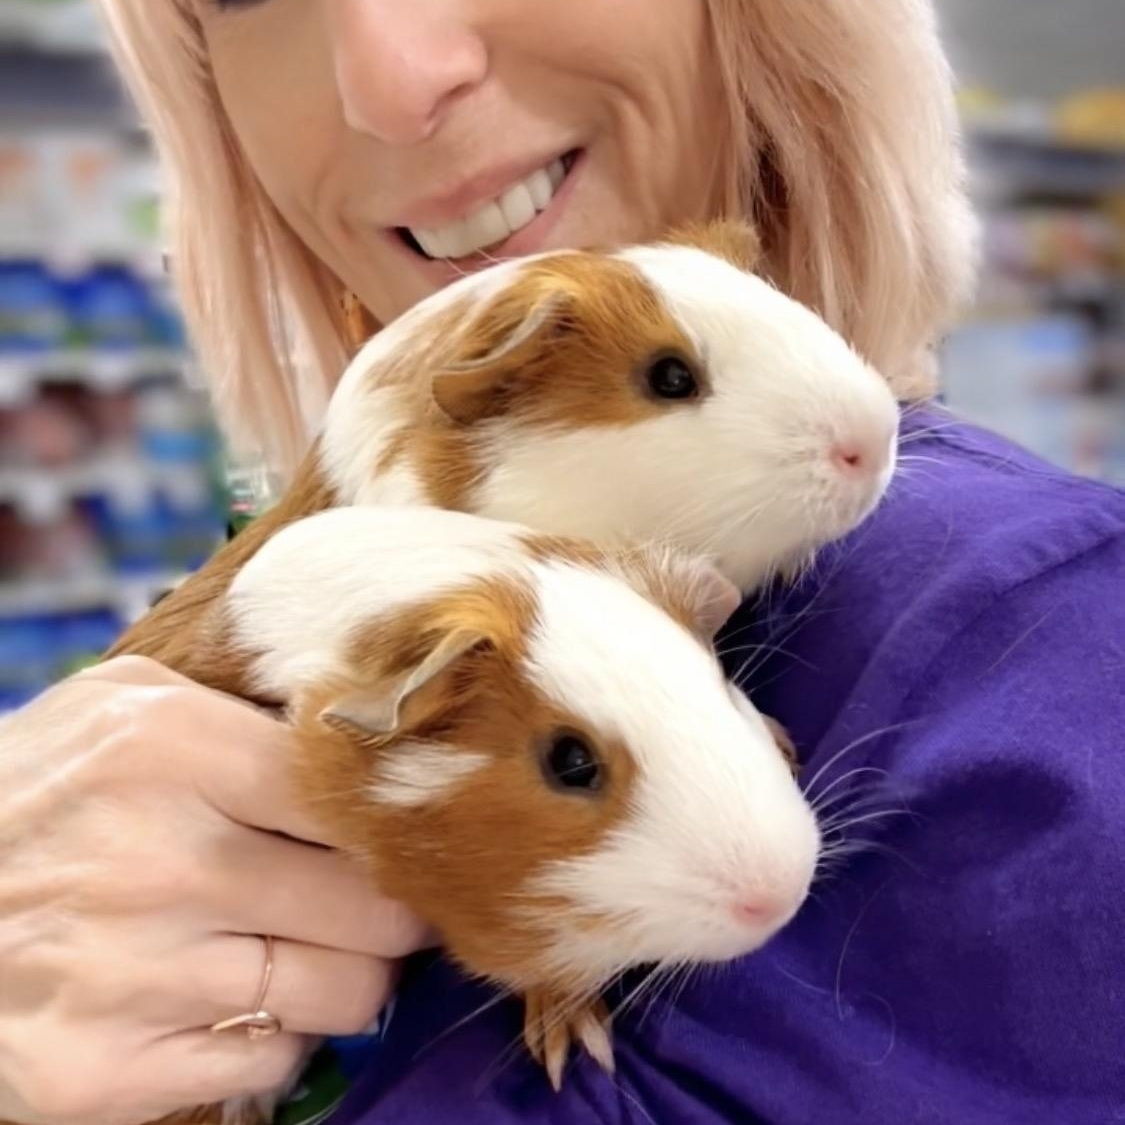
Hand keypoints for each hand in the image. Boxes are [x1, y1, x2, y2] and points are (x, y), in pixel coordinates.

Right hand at [0, 657, 431, 1124]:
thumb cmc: (37, 792)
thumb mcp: (124, 705)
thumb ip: (242, 705)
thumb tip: (362, 730)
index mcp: (170, 749)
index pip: (354, 796)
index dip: (395, 822)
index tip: (405, 833)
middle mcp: (160, 862)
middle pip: (373, 906)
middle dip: (396, 907)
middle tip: (380, 898)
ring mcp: (133, 975)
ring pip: (342, 992)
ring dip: (351, 973)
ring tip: (319, 947)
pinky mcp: (102, 1071)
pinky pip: (273, 1062)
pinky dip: (281, 1034)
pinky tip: (246, 997)